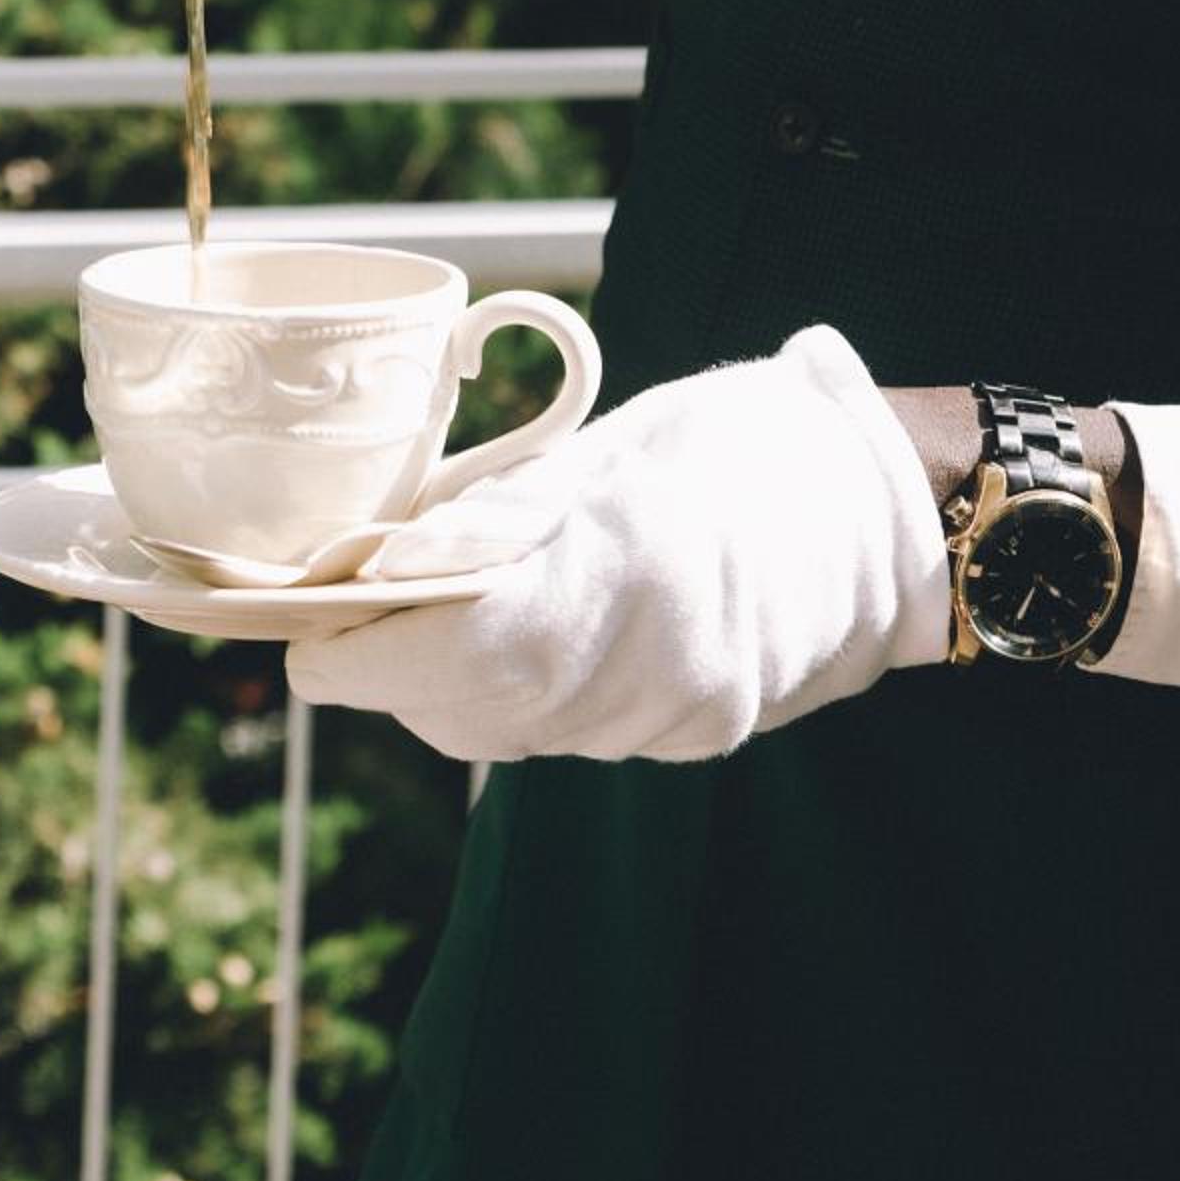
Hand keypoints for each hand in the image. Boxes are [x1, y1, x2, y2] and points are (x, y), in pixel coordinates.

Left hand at [286, 325, 950, 763]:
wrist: (876, 504)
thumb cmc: (729, 444)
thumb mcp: (606, 451)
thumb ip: (497, 518)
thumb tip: (377, 563)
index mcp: (633, 561)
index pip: (463, 649)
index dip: (365, 659)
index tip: (304, 642)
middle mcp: (664, 658)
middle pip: (475, 710)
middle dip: (392, 678)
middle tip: (344, 628)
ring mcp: (691, 711)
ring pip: (518, 735)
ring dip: (452, 693)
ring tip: (430, 623)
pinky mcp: (703, 736)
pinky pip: (575, 736)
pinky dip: (525, 701)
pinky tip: (527, 644)